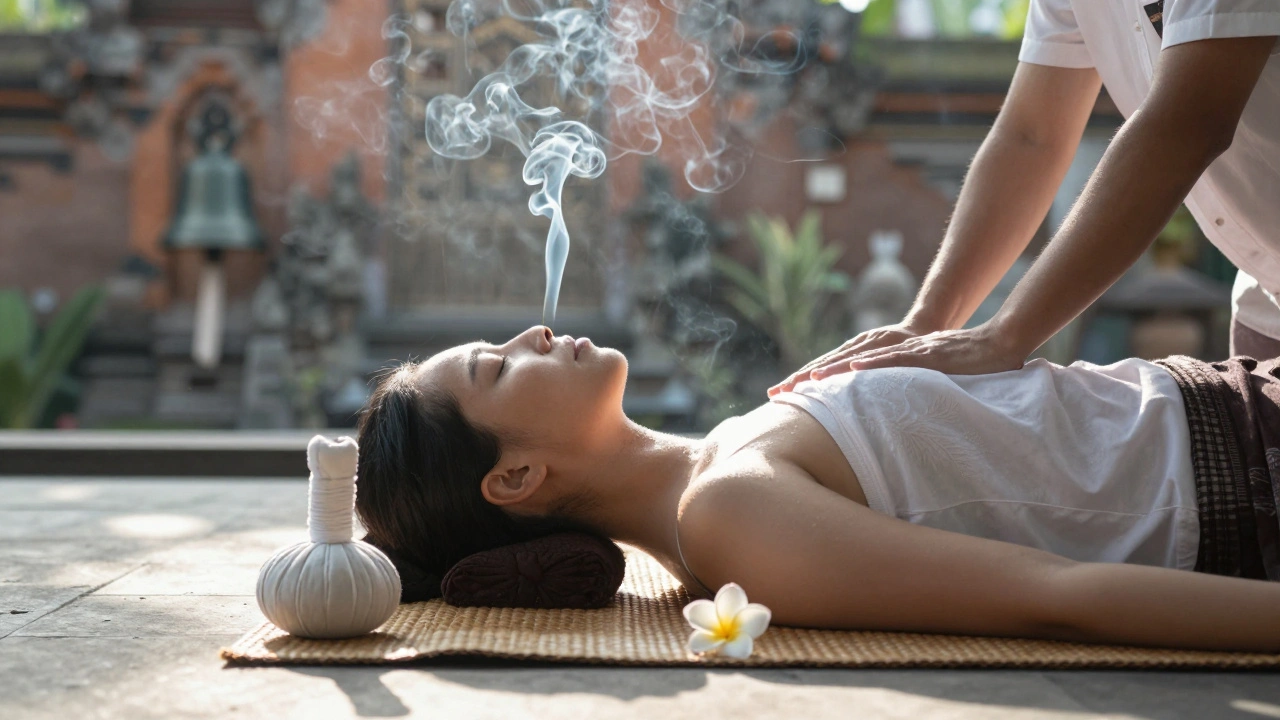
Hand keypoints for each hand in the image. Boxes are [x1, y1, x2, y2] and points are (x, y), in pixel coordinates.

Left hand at [767, 323, 1024, 395]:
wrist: (1001, 343)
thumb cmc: (966, 366)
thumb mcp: (927, 385)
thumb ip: (905, 397)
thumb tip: (886, 422)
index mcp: (888, 360)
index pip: (842, 371)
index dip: (812, 382)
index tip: (783, 397)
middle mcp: (893, 351)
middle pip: (843, 365)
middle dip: (808, 378)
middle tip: (778, 393)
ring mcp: (909, 351)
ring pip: (864, 360)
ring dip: (834, 370)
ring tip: (806, 382)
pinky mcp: (927, 354)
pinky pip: (895, 360)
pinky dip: (873, 364)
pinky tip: (853, 369)